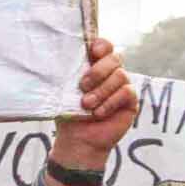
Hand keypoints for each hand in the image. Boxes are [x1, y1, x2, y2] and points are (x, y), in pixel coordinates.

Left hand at [47, 37, 134, 178]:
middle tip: (82, 86)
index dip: (102, 45)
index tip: (93, 52)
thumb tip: (54, 55)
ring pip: (120, 75)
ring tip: (86, 104)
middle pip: (115, 58)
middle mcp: (111, 73)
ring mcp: (122, 86)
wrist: (78, 140)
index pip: (104, 46)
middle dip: (98, 71)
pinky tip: (98, 113)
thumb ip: (66, 72)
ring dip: (101, 90)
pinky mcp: (130, 101)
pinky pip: (126, 92)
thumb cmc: (69, 113)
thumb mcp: (63, 91)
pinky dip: (110, 102)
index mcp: (95, 66)